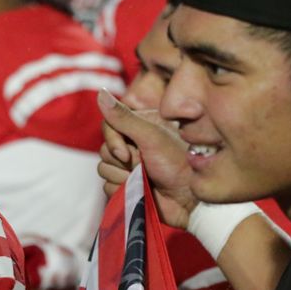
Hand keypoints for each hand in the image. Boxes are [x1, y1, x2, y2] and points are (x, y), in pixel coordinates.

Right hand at [96, 90, 197, 229]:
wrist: (190, 197)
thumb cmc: (178, 162)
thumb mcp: (150, 136)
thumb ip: (124, 117)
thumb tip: (100, 92)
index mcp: (139, 127)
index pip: (108, 126)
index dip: (113, 141)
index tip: (126, 153)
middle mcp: (132, 145)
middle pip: (104, 150)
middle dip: (123, 161)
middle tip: (146, 166)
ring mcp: (129, 167)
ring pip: (104, 170)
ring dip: (123, 177)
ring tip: (146, 180)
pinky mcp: (127, 187)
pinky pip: (108, 187)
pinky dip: (122, 191)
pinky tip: (140, 192)